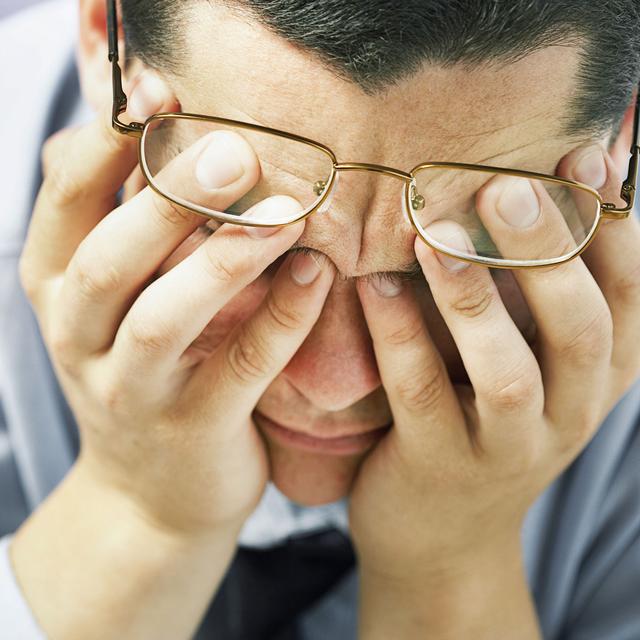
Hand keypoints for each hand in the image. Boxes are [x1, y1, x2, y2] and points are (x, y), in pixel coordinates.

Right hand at [18, 82, 334, 535]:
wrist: (150, 494)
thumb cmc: (143, 371)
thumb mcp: (115, 299)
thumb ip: (133, 222)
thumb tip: (154, 123)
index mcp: (58, 285)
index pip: (64, 195)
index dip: (110, 140)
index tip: (164, 89)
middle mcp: (79, 335)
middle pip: (110, 257)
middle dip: (171, 199)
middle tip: (236, 153)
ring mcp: (131, 391)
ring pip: (163, 318)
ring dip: (225, 260)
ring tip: (287, 213)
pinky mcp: (192, 429)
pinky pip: (237, 370)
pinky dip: (280, 319)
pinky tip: (317, 274)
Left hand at [350, 142, 639, 582]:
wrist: (442, 533)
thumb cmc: (485, 418)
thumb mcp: (532, 359)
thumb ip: (538, 288)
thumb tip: (544, 186)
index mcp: (600, 373)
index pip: (629, 292)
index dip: (611, 222)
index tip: (581, 152)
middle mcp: (570, 411)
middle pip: (581, 328)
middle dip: (548, 252)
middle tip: (506, 186)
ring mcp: (508, 448)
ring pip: (507, 372)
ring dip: (474, 298)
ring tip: (434, 233)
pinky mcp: (441, 466)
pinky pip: (422, 397)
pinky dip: (401, 338)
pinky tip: (376, 285)